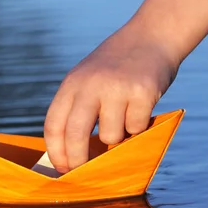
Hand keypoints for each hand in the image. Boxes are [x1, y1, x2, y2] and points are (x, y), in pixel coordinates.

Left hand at [44, 24, 178, 172]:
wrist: (154, 35)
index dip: (56, 152)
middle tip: (84, 173)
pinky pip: (136, 128)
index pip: (54, 124)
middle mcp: (92, 84)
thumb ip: (80, 105)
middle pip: (75, 136)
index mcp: (73, 82)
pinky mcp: (142, 92)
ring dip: (118, 137)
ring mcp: (117, 88)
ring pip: (111, 137)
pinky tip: (142, 107)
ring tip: (125, 118)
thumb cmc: (121, 63)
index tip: (62, 168)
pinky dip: (139, 126)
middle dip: (79, 161)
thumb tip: (71, 153)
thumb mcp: (91, 76)